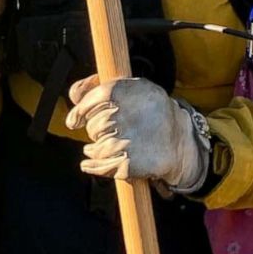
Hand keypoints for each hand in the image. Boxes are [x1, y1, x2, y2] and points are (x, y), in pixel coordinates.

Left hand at [64, 75, 207, 191]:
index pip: (90, 101)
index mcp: (126, 92)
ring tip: (110, 144)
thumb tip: (73, 95)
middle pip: (93, 126)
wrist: (179, 140)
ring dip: (96, 148)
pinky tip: (94, 162)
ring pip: (95, 147)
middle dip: (96, 130)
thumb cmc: (149, 111)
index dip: (81, 112)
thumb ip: (97, 86)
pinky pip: (99, 166)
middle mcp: (125, 116)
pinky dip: (93, 165)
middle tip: (111, 130)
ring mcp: (126, 142)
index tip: (76, 119)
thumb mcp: (131, 88)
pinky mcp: (127, 164)